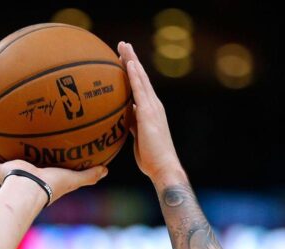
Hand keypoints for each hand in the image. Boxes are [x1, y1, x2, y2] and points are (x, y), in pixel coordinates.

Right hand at [0, 142, 107, 204]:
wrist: (30, 189)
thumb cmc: (51, 185)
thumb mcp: (73, 179)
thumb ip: (89, 175)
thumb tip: (106, 170)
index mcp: (42, 178)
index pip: (44, 168)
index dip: (45, 161)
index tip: (48, 151)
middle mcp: (25, 175)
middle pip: (23, 163)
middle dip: (23, 153)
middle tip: (24, 139)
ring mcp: (11, 174)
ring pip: (4, 160)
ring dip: (1, 150)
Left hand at [117, 41, 185, 183]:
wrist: (163, 167)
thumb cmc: (151, 157)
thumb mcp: (138, 137)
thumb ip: (132, 124)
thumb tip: (124, 116)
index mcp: (150, 110)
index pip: (138, 86)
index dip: (130, 72)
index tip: (121, 59)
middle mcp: (153, 105)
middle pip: (140, 77)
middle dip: (131, 60)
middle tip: (122, 44)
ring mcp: (152, 108)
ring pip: (140, 79)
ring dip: (131, 61)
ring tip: (123, 46)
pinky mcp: (149, 113)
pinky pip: (140, 91)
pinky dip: (135, 76)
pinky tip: (128, 64)